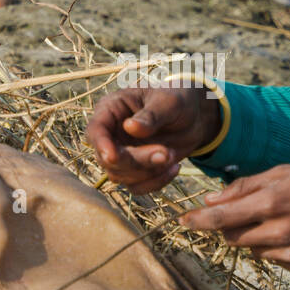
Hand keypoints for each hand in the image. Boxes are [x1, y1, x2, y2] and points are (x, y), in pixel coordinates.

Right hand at [86, 84, 221, 194]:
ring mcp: (121, 154)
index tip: (113, 156)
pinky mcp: (134, 170)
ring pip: (121, 176)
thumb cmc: (178, 102)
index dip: (101, 145)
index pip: (96, 130)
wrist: (194, 118)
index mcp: (111, 109)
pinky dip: (156, 182)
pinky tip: (174, 167)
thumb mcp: (169, 102)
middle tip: (166, 153)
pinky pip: (136, 187)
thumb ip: (151, 115)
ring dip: (149, 172)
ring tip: (172, 155)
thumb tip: (130, 127)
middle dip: (137, 161)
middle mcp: (111, 134)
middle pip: (108, 158)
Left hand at [176, 163, 289, 274]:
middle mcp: (280, 231)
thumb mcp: (286, 171)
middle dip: (232, 225)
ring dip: (258, 237)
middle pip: (234, 237)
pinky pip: (278, 261)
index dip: (198, 221)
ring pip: (255, 250)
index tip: (181, 223)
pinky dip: (280, 249)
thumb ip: (246, 187)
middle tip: (254, 211)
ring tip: (287, 218)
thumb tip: (211, 201)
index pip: (221, 217)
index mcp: (273, 202)